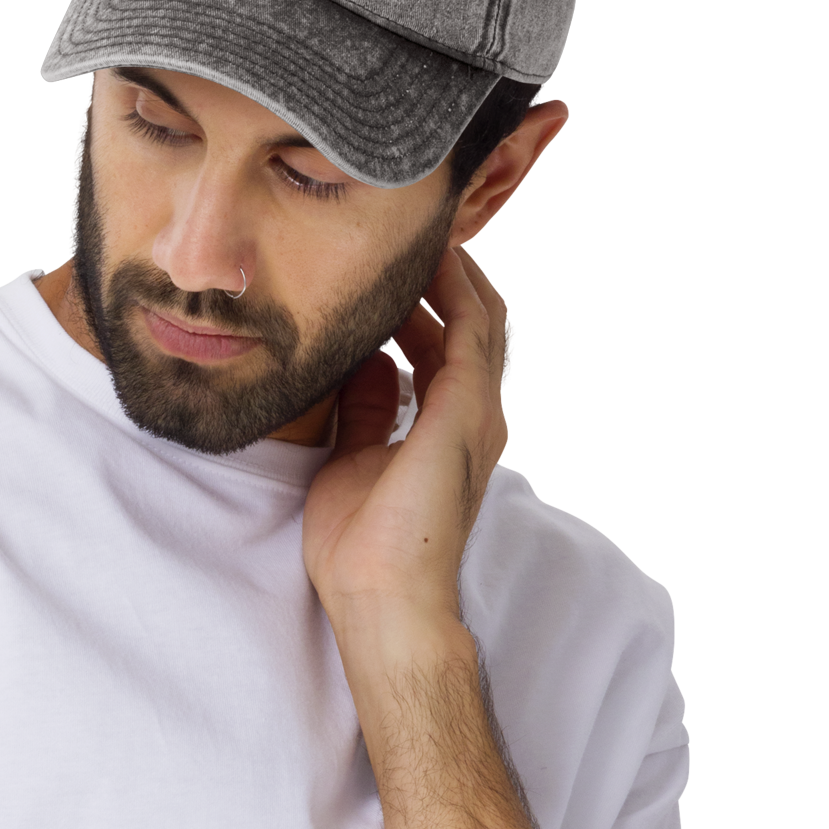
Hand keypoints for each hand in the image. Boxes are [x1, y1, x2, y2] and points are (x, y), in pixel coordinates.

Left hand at [301, 246, 511, 638]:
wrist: (380, 593)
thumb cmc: (361, 547)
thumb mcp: (354, 458)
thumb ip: (364, 409)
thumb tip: (359, 362)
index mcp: (442, 433)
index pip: (439, 354)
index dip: (418, 310)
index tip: (387, 277)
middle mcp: (470, 419)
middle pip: (463, 329)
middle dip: (437, 283)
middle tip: (405, 240)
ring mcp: (474, 413)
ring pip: (473, 319)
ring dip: (446, 276)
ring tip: (417, 235)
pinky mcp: (466, 409)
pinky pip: (468, 328)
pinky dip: (450, 290)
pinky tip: (426, 260)